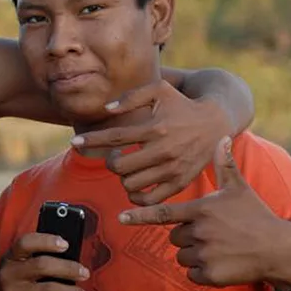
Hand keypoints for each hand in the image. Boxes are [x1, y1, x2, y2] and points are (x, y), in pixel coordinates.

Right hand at [0, 233, 90, 290]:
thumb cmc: (19, 287)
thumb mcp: (20, 269)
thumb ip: (38, 259)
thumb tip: (72, 256)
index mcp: (11, 259)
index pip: (26, 243)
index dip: (47, 241)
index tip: (66, 245)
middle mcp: (9, 275)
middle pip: (43, 265)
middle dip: (69, 268)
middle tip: (84, 273)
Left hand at [71, 80, 235, 205]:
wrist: (216, 123)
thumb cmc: (181, 105)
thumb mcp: (159, 90)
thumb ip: (130, 97)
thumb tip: (106, 109)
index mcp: (155, 128)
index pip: (115, 137)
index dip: (92, 141)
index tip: (75, 142)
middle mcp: (163, 150)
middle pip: (118, 166)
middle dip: (110, 161)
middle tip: (116, 156)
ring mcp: (172, 169)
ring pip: (130, 184)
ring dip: (122, 177)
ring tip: (128, 168)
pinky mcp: (179, 183)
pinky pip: (149, 200)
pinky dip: (135, 196)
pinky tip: (135, 185)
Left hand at [118, 137, 290, 287]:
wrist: (279, 249)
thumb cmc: (256, 215)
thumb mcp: (239, 189)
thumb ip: (224, 165)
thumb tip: (221, 137)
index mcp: (201, 209)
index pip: (162, 213)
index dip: (139, 216)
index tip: (120, 218)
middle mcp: (199, 231)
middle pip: (174, 237)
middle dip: (187, 236)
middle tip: (213, 234)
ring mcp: (205, 254)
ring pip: (182, 256)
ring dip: (195, 254)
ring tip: (221, 247)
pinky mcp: (210, 274)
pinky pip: (192, 274)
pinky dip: (203, 272)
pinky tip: (223, 263)